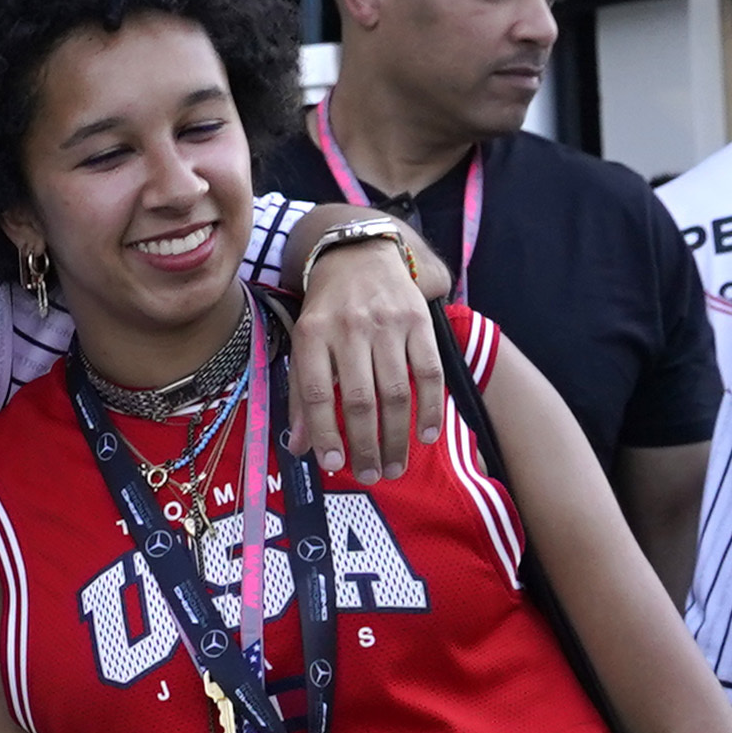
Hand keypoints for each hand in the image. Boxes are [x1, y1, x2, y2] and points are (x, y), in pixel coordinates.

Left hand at [282, 227, 445, 484]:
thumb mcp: (304, 344)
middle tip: (371, 476)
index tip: (333, 466)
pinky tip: (427, 435)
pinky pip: (429, 372)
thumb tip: (300, 448)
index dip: (324, 433)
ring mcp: (387, 324)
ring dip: (397, 436)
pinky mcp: (419, 321)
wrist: (361, 256)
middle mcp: (349, 328)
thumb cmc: (328, 311)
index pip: (315, 392)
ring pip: (395, 391)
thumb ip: (301, 395)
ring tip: (395, 467)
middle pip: (358, 398)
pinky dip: (431, 407)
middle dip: (365, 445)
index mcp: (312, 334)